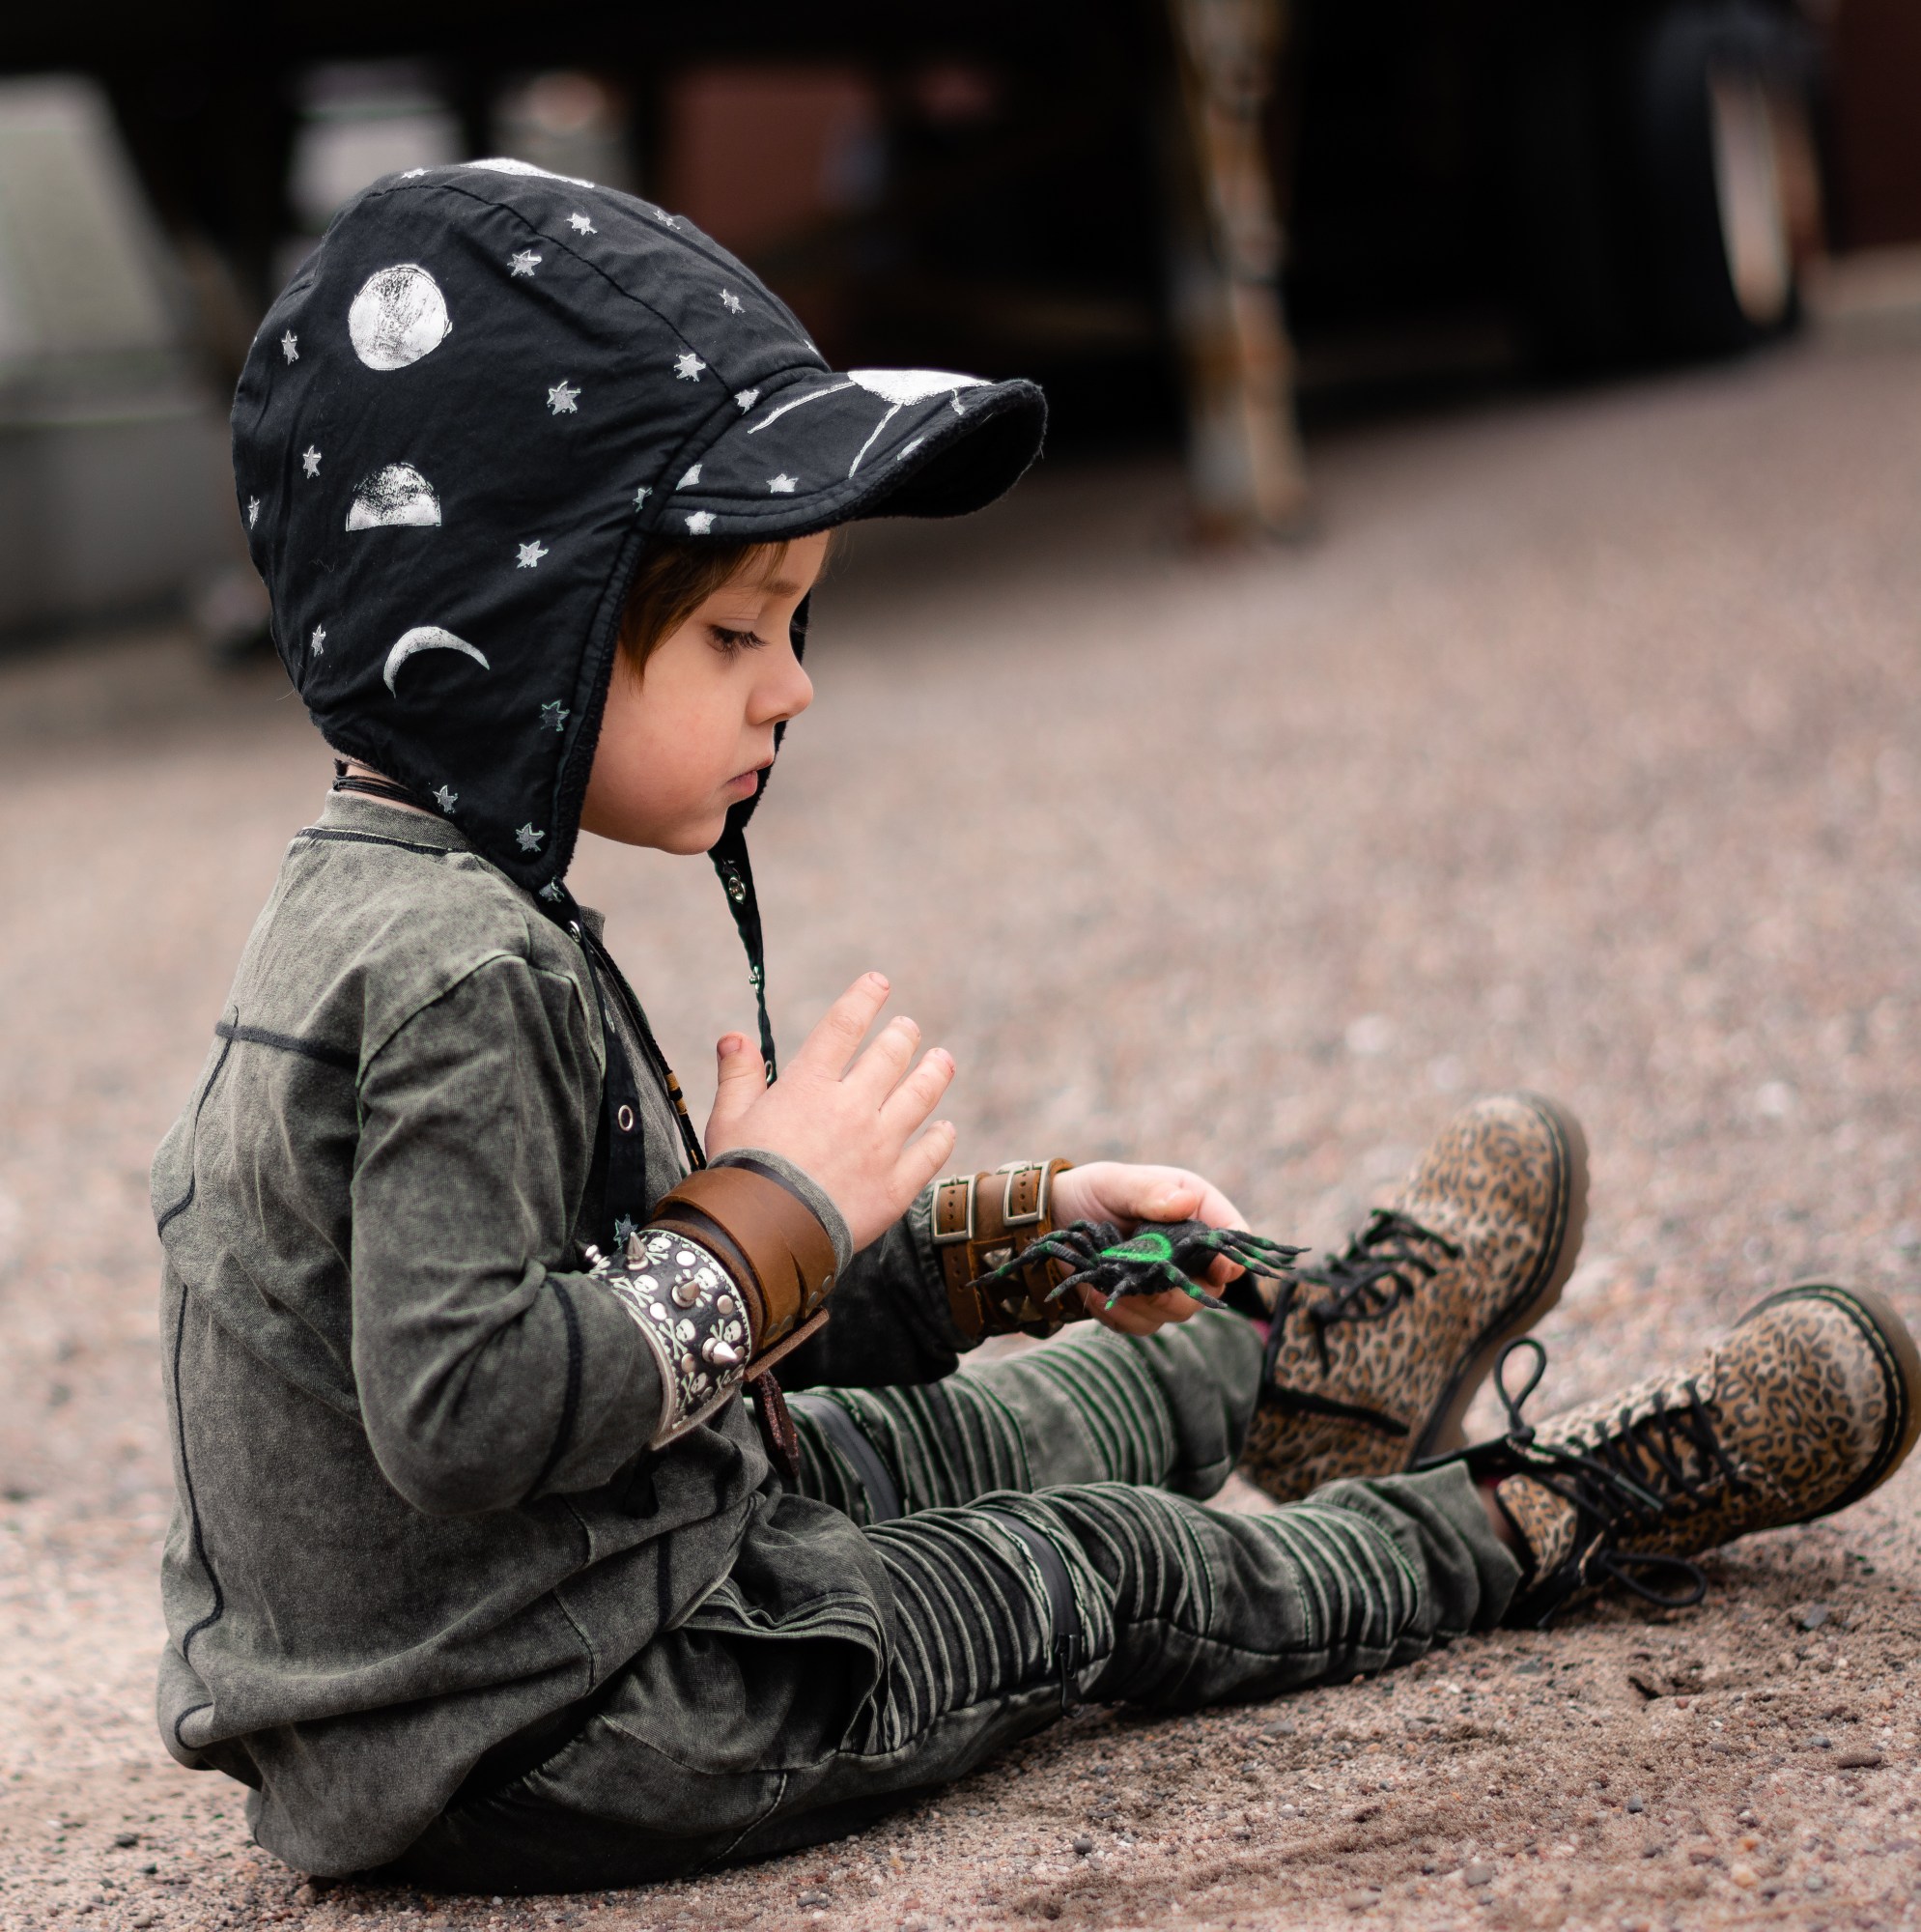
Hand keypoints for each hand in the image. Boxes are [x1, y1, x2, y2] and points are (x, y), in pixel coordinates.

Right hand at [705, 972, 956, 1251]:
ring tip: (943, 1060)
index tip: (879, 982)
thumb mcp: (727, 1119)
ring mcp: (879, 1146)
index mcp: (808, 1086)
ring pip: (920, 1096)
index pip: (843, 1026)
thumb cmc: (738, 1177)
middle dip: (903, 1035)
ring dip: (934, 1073)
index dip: (864, 998)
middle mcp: (851, 1107)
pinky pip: (929, 1153)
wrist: (764, 1239)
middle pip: (890, 1056)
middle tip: (909, 1028)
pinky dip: (941, 1137)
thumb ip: (738, 1075)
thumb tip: (735, 1036)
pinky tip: (946, 1128)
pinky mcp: (895, 1185)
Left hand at [1047, 1162, 1248, 1336]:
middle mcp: (1187, 1250)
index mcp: (1194, 1209)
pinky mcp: (1140, 1304)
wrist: (1054, 1218)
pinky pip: (1142, 1324)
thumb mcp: (1116, 1182)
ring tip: (1111, 1282)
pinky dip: (1120, 1314)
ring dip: (1145, 1303)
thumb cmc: (1092, 1191)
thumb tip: (1184, 1204)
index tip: (1219, 1270)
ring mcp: (1165, 1281)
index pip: (1232, 1237)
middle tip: (1147, 1278)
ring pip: (1175, 1312)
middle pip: (1209, 1287)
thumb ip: (1148, 1191)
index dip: (1231, 1259)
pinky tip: (1097, 1293)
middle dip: (1179, 1290)